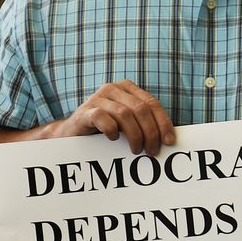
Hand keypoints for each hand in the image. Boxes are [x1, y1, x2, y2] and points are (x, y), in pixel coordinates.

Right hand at [57, 81, 174, 155]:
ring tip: (136, 150)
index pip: (152, 103)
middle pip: (141, 109)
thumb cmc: (104, 129)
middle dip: (150, 132)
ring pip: (125, 114)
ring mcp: (97, 98)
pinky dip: (111, 130)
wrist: (72, 133)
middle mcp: (113, 89)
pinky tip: (113, 139)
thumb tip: (169, 139)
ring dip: (135, 135)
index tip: (169, 141)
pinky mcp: (84, 111)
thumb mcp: (127, 123)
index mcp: (127, 88)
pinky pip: (102, 118)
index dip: (163, 122)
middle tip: (152, 151)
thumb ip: (144, 124)